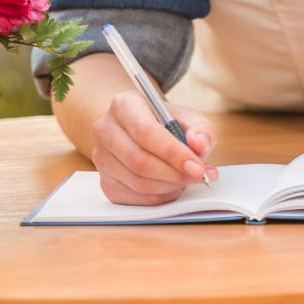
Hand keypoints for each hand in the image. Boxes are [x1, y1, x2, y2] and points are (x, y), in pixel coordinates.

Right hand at [91, 91, 218, 204]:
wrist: (142, 131)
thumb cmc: (166, 123)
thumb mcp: (189, 118)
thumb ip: (201, 130)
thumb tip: (199, 146)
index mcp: (124, 104)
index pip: (145, 132)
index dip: (173, 153)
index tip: (198, 167)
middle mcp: (105, 130)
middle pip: (139, 161)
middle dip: (175, 174)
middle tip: (200, 176)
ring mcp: (102, 158)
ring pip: (138, 183)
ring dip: (170, 186)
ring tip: (188, 179)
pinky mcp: (106, 182)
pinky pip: (136, 199)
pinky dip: (160, 197)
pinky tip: (172, 186)